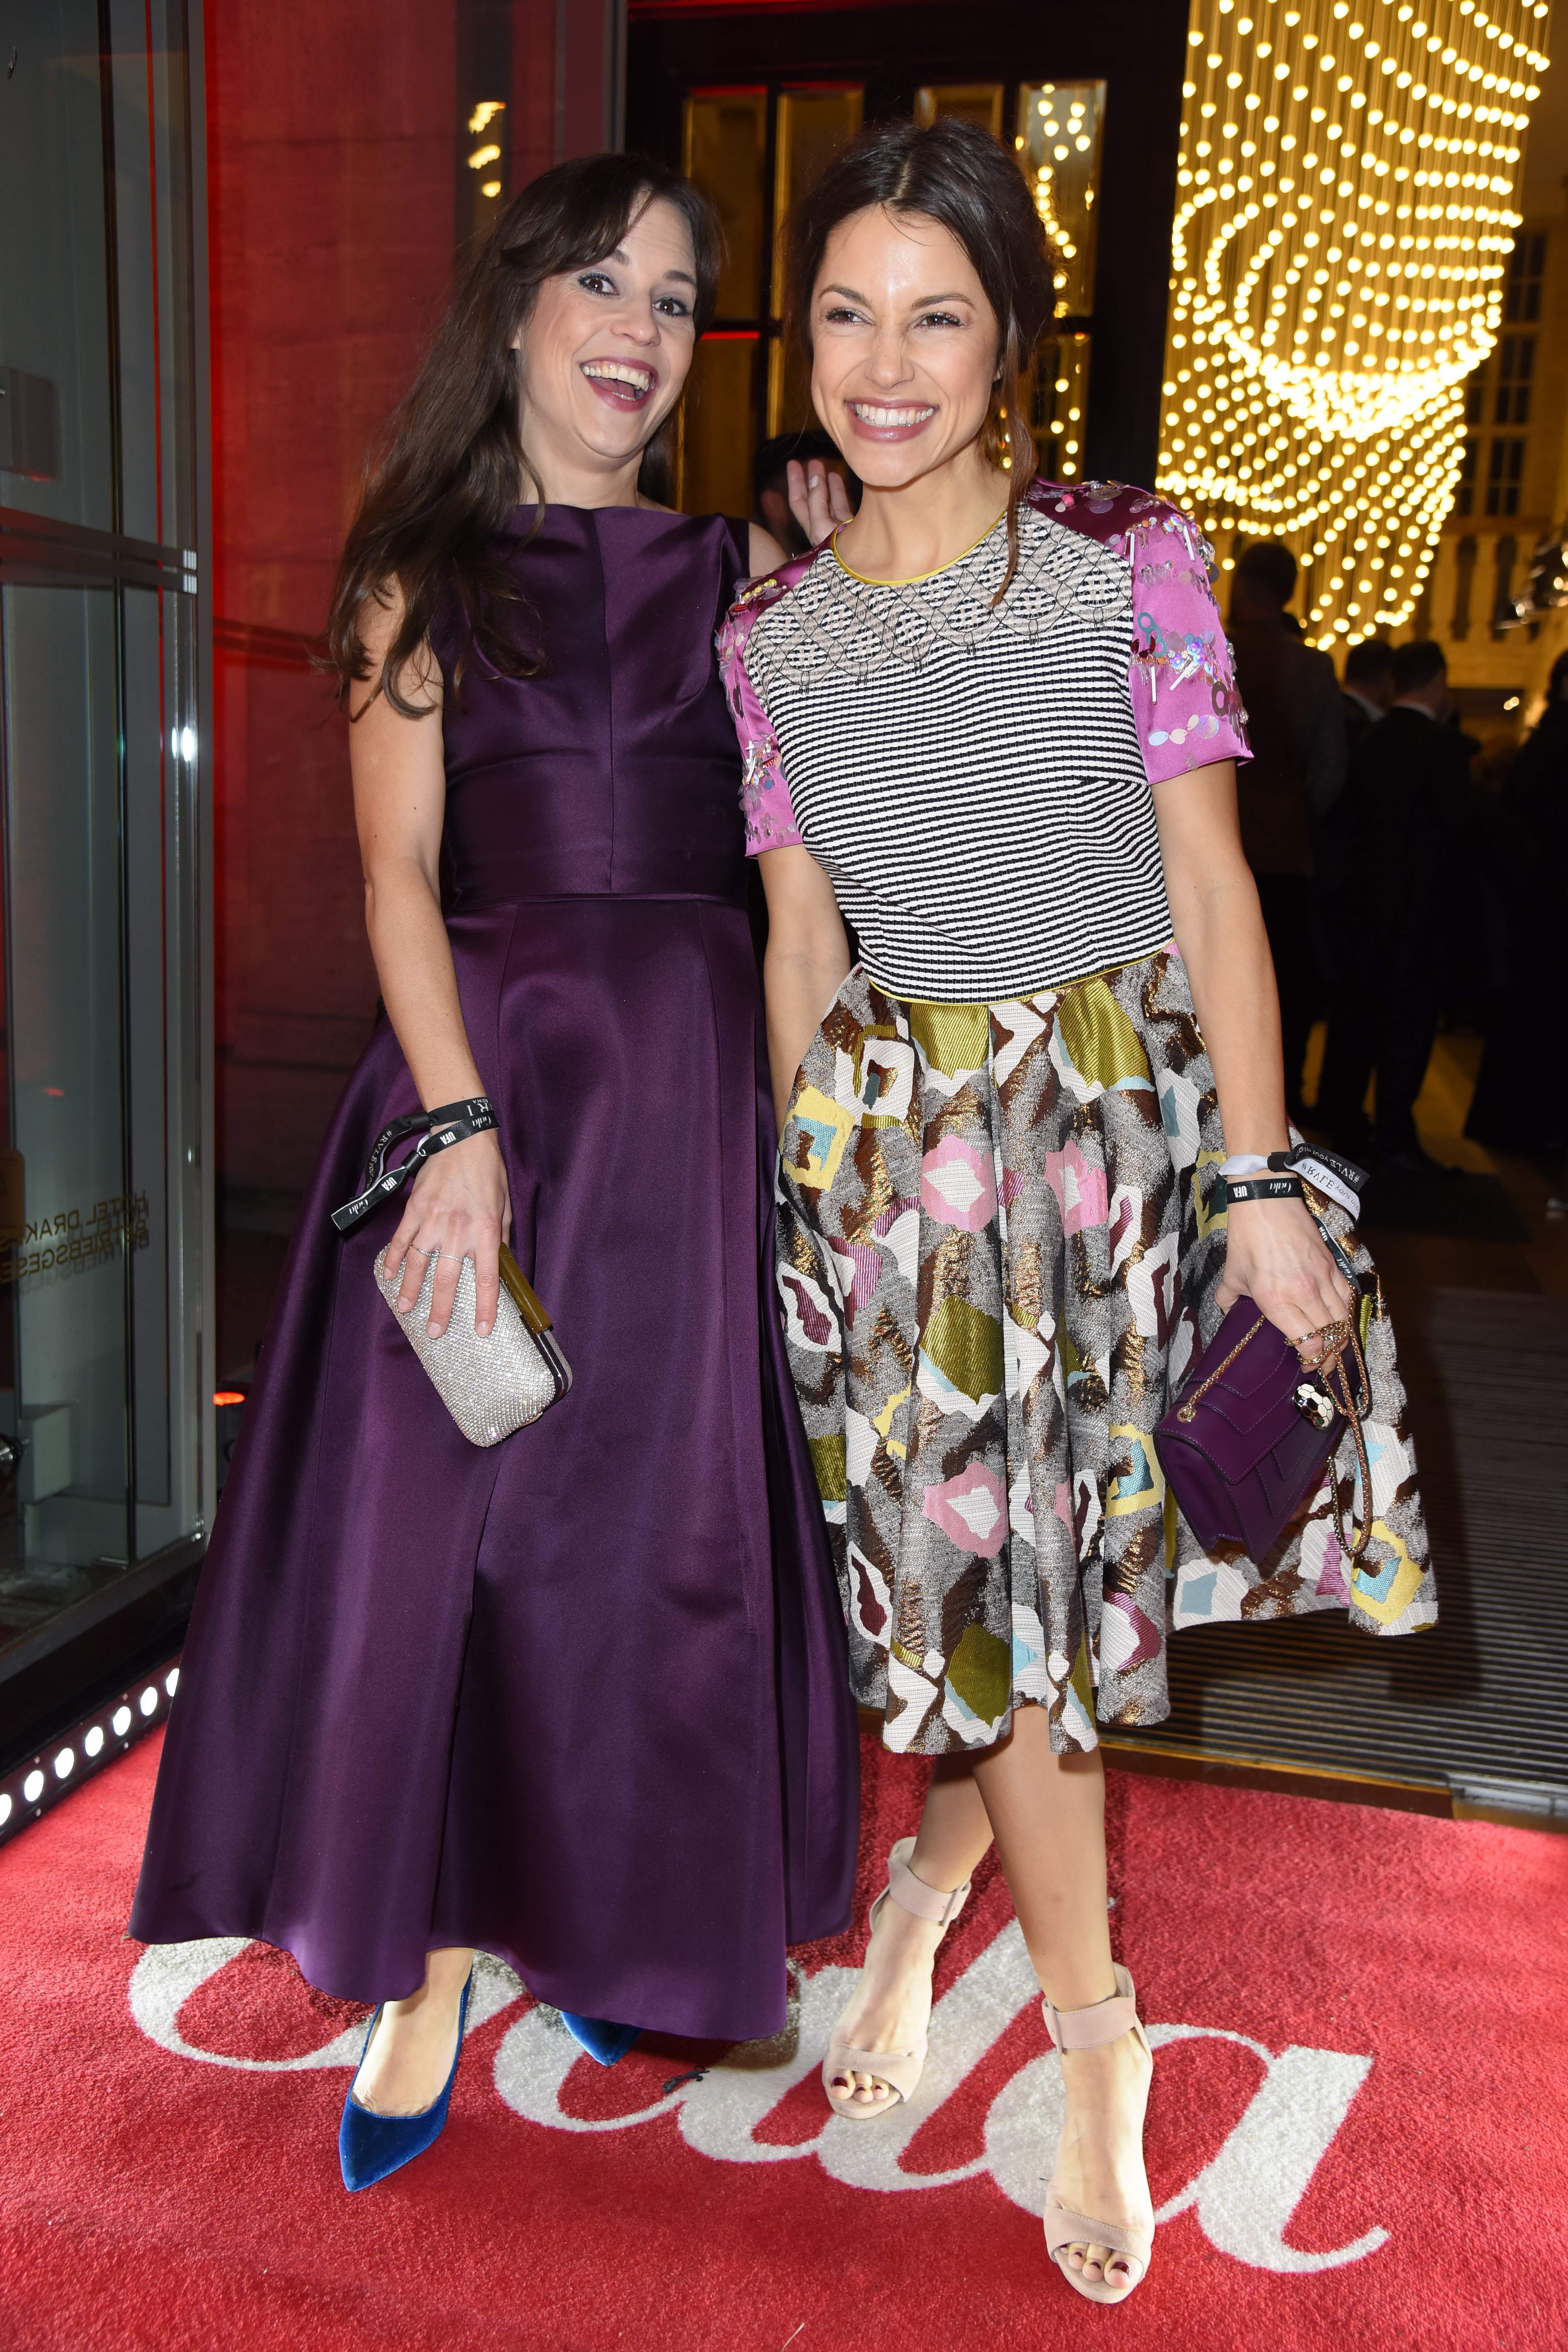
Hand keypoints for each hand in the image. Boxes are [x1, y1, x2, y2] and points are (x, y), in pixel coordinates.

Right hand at [386, 1129, 510, 1338]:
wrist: (464, 1138)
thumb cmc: (489, 1172)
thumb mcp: (506, 1205)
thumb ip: (502, 1237)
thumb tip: (502, 1265)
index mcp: (486, 1230)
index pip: (487, 1278)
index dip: (485, 1307)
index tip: (481, 1330)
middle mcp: (458, 1229)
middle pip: (447, 1279)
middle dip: (440, 1309)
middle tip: (435, 1331)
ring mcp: (433, 1219)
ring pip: (419, 1263)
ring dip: (411, 1289)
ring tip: (406, 1309)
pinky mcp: (414, 1209)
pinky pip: (401, 1239)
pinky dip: (393, 1258)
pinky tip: (388, 1275)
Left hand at [786, 457, 853, 547]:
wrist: (873, 571)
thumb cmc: (846, 554)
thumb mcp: (824, 526)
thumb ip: (817, 503)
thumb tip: (813, 478)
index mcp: (815, 533)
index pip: (800, 504)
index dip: (795, 484)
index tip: (794, 463)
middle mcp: (825, 532)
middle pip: (811, 503)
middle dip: (809, 481)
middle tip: (806, 461)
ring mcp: (841, 531)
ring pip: (829, 504)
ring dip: (826, 484)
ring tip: (823, 465)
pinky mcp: (856, 530)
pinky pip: (844, 508)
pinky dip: (840, 492)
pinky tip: (838, 477)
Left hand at [1216, 1196, 1355, 1365]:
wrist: (1267, 1202)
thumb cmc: (1247, 1239)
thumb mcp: (1232, 1276)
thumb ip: (1230, 1302)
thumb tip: (1232, 1315)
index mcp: (1277, 1300)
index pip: (1309, 1343)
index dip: (1311, 1361)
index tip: (1304, 1365)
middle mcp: (1304, 1293)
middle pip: (1330, 1338)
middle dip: (1328, 1359)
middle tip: (1321, 1365)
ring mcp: (1322, 1279)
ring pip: (1343, 1320)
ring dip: (1340, 1339)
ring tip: (1332, 1348)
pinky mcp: (1332, 1266)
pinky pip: (1347, 1299)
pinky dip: (1345, 1314)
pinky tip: (1338, 1321)